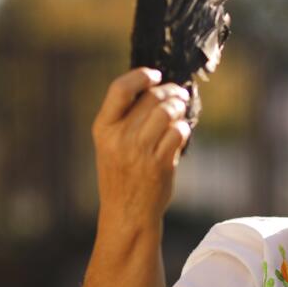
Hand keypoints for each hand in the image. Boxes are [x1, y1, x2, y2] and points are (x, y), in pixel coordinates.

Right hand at [91, 68, 190, 227]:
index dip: (140, 76)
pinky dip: (183, 127)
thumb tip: (156, 88)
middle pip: (151, 98)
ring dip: (179, 106)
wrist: (127, 211)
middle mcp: (120, 137)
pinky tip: (181, 131)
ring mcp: (140, 150)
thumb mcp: (111, 144)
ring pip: (167, 111)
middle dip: (170, 91)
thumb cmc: (122, 174)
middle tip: (179, 93)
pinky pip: (178, 132)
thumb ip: (126, 119)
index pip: (120, 89)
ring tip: (181, 108)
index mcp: (103, 128)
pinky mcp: (160, 163)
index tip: (155, 74)